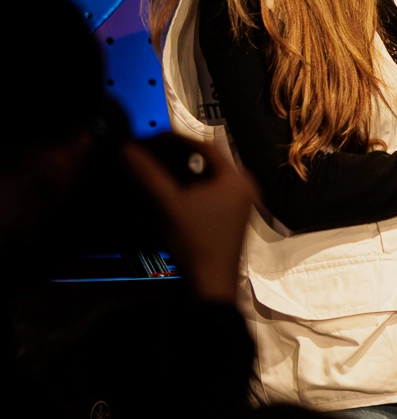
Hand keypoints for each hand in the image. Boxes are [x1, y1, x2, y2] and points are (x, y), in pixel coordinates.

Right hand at [123, 137, 254, 303]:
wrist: (211, 281)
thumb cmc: (196, 241)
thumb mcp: (168, 203)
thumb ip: (148, 173)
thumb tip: (128, 149)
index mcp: (238, 178)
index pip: (206, 146)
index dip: (178, 139)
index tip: (156, 137)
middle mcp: (245, 187)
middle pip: (209, 161)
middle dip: (180, 155)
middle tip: (156, 151)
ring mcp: (241, 203)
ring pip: (209, 177)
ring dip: (185, 171)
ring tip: (160, 168)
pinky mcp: (233, 217)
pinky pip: (212, 192)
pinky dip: (193, 187)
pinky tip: (173, 192)